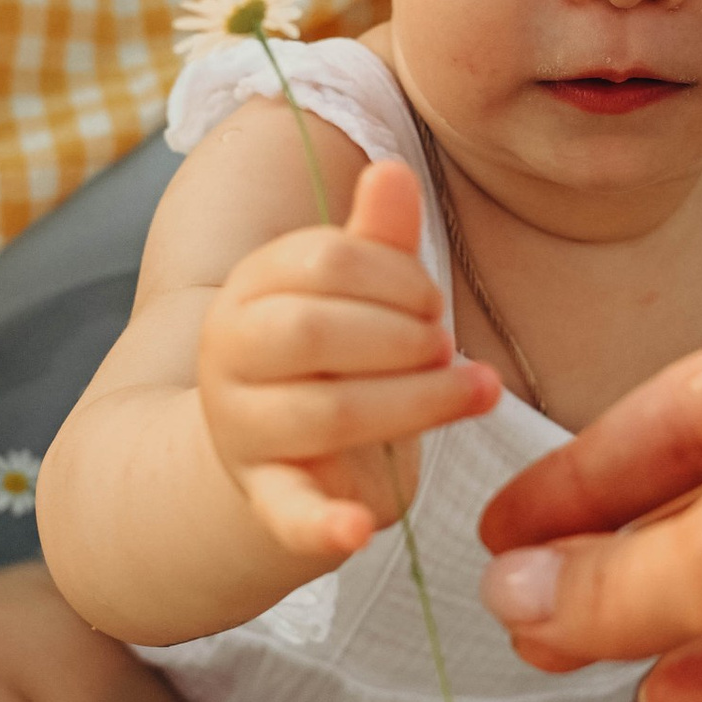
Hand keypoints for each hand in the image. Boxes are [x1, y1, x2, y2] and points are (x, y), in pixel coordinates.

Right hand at [200, 155, 500, 567]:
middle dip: (404, 339)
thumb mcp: (354, 297)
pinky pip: (288, 513)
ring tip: (472, 393)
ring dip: (415, 404)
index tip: (436, 305)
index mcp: (251, 288)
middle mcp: (229, 353)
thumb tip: (392, 171)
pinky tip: (359, 530)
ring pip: (326, 413)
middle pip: (319, 333)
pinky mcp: (264, 495)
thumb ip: (375, 243)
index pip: (327, 261)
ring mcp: (241, 428)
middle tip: (447, 349)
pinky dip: (323, 526)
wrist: (275, 450)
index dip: (400, 279)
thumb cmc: (332, 358)